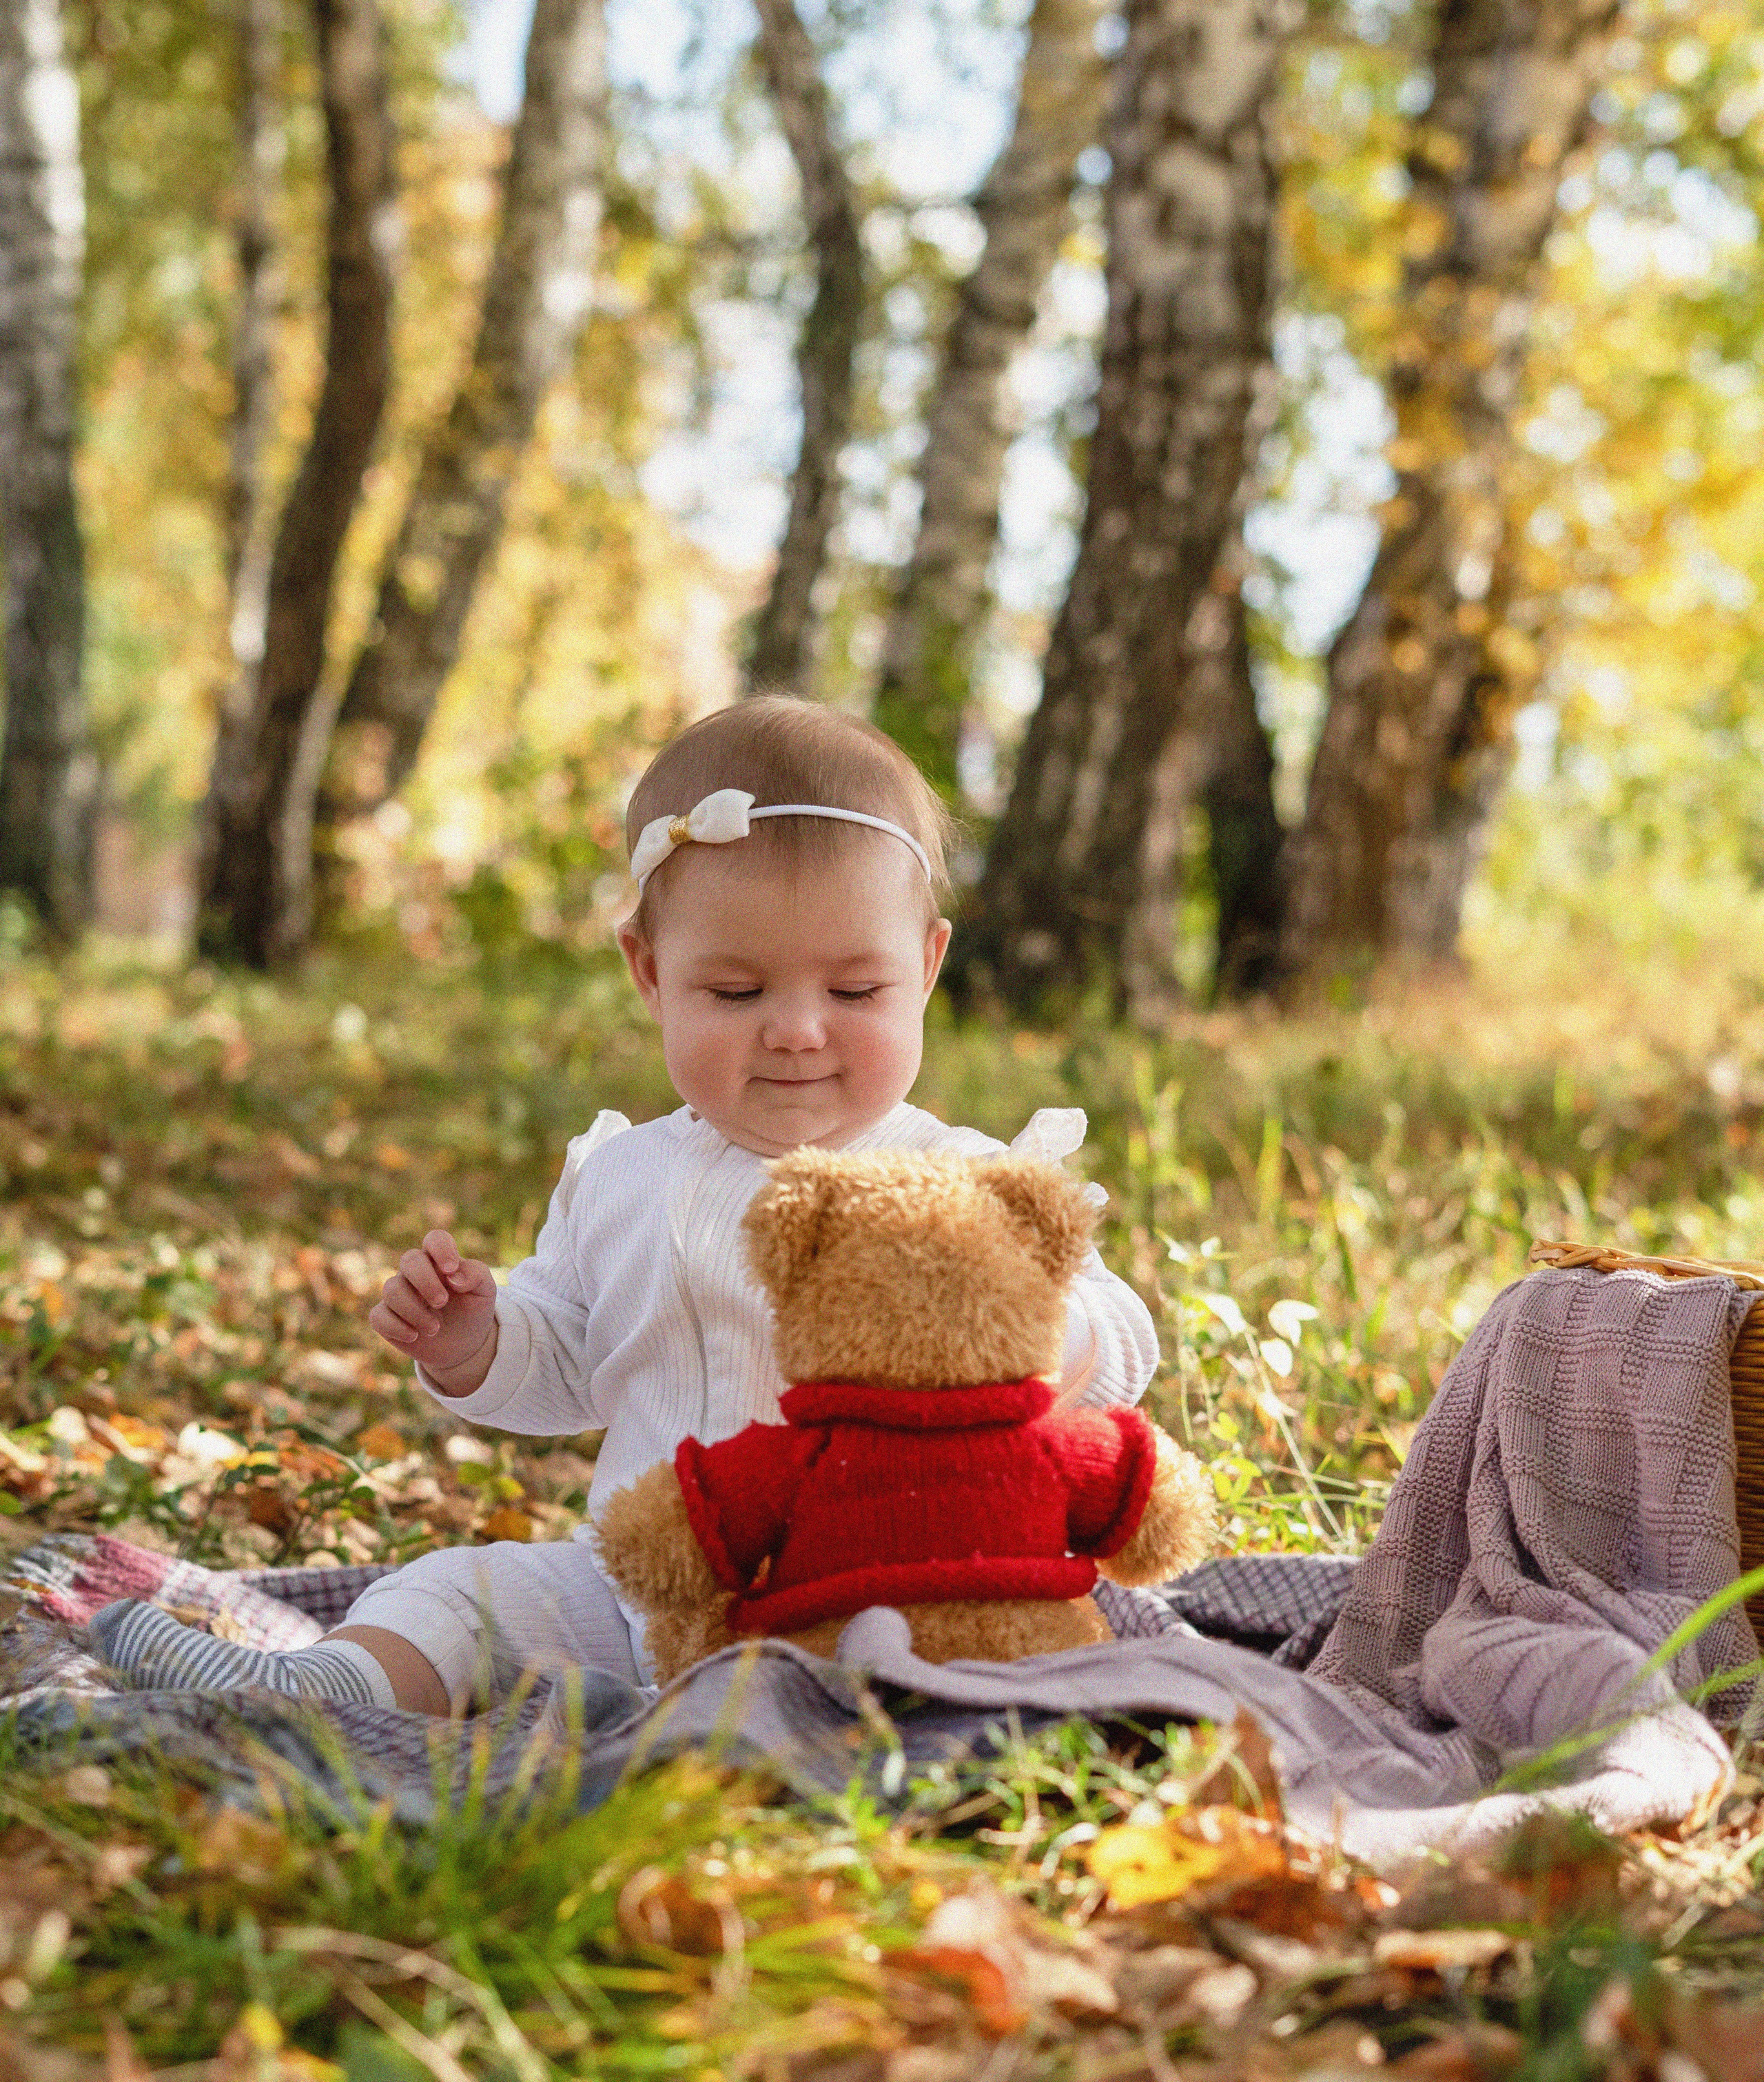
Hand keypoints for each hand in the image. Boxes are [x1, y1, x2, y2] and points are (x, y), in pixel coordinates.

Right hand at [370, 1229, 498, 1394]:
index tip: (450, 1269)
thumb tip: (454, 1276)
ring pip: (391, 1289)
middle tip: (442, 1302)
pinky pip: (378, 1316)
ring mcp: (398, 1294)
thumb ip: (476, 1275)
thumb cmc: (472, 1310)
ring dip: (414, 1311)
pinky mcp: (386, 1317)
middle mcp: (416, 1273)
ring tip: (435, 1328)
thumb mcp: (484, 1292)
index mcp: (440, 1261)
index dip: (441, 1249)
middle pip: (409, 1260)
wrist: (463, 1345)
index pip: (435, 1239)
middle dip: (425, 1281)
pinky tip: (414, 1336)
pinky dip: (397, 1327)